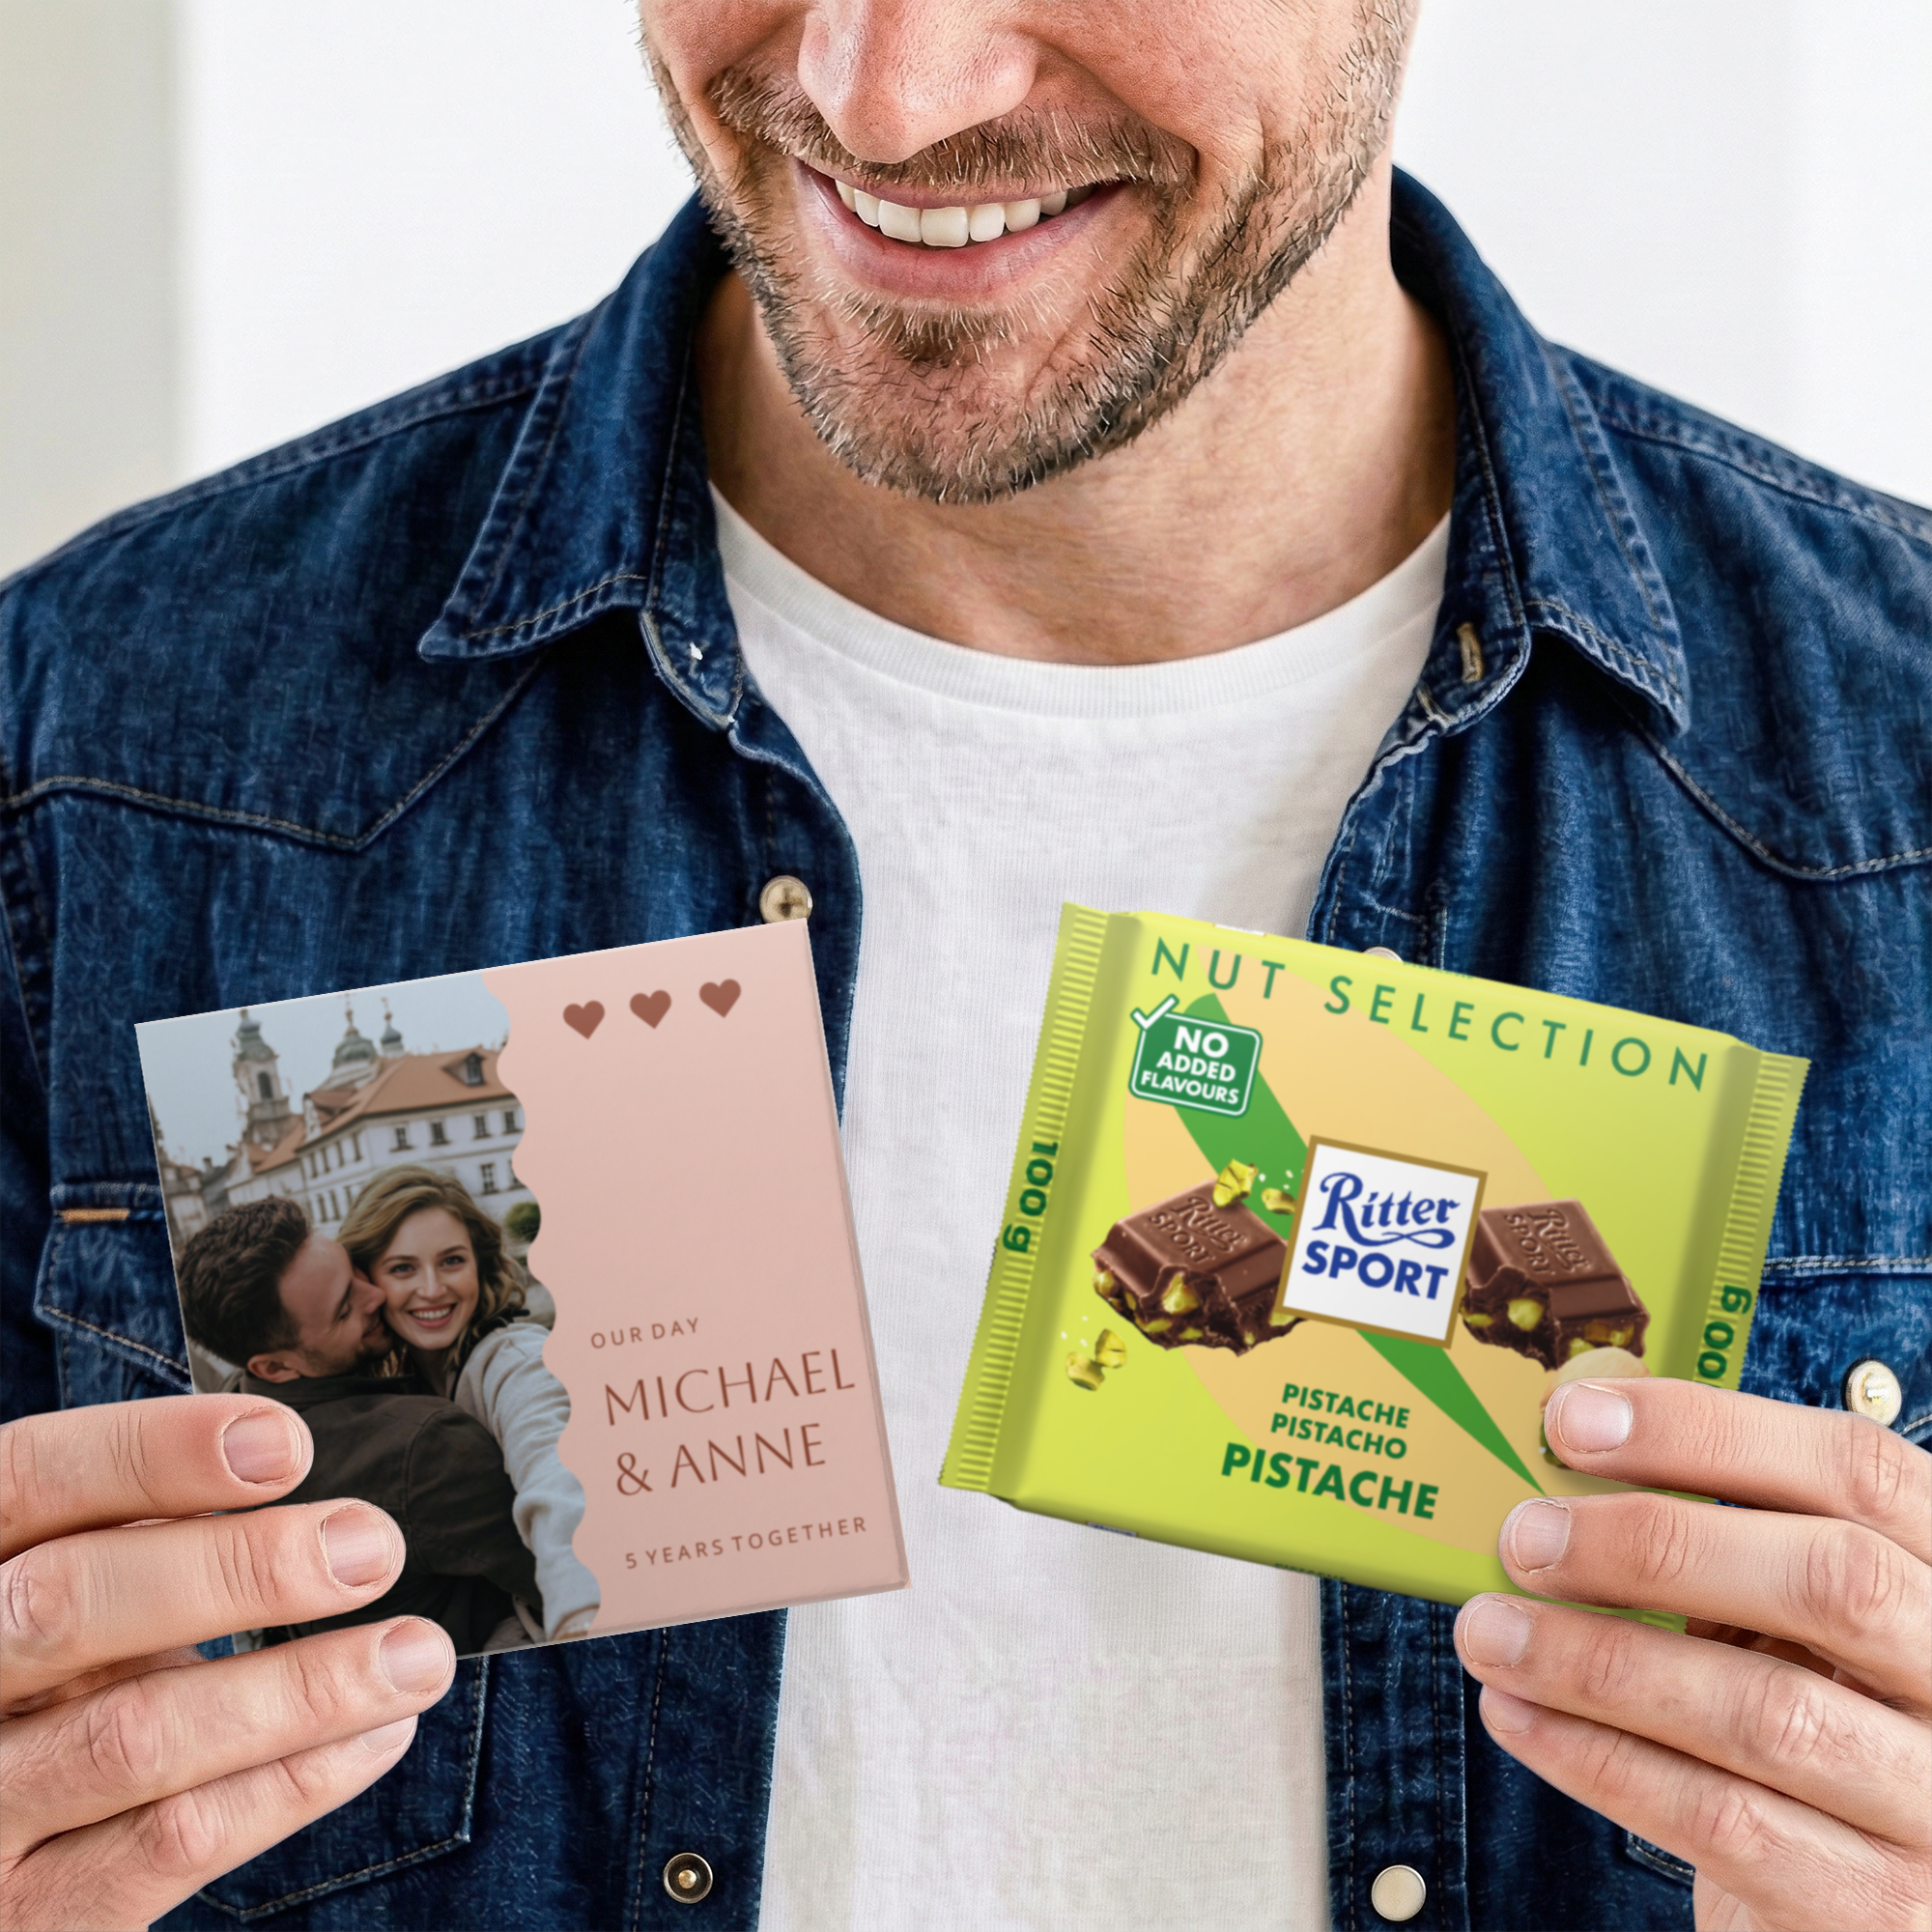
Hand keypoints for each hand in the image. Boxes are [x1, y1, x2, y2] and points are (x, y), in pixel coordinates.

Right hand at [0, 1395, 455, 1929]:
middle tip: (373, 1546)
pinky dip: (294, 1782)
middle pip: (66, 1606)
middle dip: (238, 1568)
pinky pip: (168, 1844)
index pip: (26, 1480)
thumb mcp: (51, 1597)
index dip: (151, 1452)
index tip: (285, 1444)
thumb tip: (268, 1462)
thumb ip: (124, 1538)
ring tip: (416, 1655)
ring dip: (304, 1688)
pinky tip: (379, 1735)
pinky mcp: (27, 1923)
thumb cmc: (38, 1693)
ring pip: (134, 1736)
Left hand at [1454, 1377, 1929, 1931]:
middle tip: (1524, 1538)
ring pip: (1765, 1711)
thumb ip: (1717, 1541)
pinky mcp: (1876, 1910)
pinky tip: (1519, 1715)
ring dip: (1597, 1661)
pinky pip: (1723, 1817)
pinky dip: (1598, 1757)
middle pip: (1831, 1581)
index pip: (1855, 1468)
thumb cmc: (1804, 1732)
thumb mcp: (1787, 1621)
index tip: (1574, 1420)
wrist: (1853, 1911)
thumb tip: (1567, 1450)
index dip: (1709, 1430)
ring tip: (1490, 1632)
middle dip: (1653, 1545)